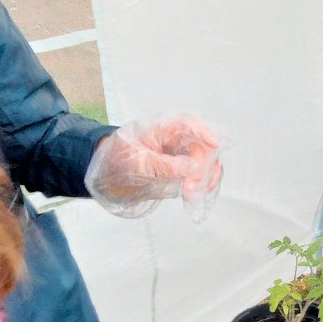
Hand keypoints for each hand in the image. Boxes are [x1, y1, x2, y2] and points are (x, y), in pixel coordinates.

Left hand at [85, 115, 223, 218]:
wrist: (108, 174)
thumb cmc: (118, 160)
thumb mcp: (136, 163)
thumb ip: (162, 165)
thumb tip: (190, 169)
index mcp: (163, 129)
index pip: (187, 124)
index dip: (203, 132)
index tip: (214, 144)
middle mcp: (177, 139)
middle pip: (202, 147)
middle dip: (202, 167)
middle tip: (191, 189)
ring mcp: (182, 155)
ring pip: (206, 162)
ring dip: (205, 179)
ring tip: (192, 196)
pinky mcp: (184, 170)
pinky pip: (201, 175)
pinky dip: (202, 186)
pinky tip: (194, 197)